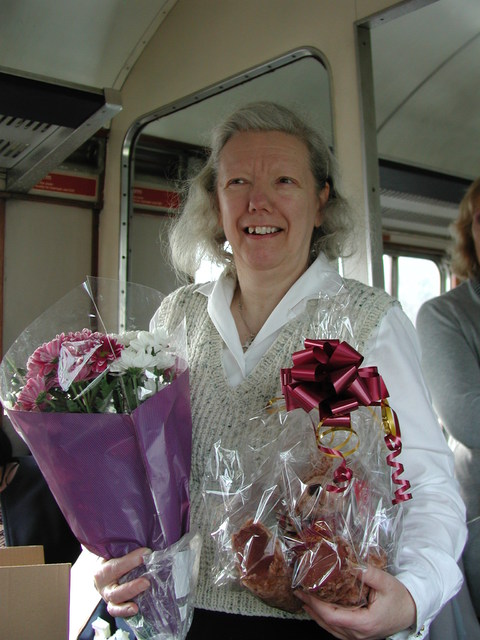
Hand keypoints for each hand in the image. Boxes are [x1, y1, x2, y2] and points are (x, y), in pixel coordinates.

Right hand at [93, 548, 150, 617]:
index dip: (130, 561)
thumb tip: (147, 548)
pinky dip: (125, 612)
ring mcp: (108, 599)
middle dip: (131, 587)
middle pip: (114, 591)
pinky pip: (118, 613)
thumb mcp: (117, 552)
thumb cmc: (115, 557)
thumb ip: (128, 550)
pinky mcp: (114, 607)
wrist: (107, 569)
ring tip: (137, 604)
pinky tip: (135, 610)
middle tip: (146, 582)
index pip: (115, 567)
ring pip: (114, 605)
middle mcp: (103, 587)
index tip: (146, 553)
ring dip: (127, 605)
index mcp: (102, 570)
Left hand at [294, 566, 416, 639]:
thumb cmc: (399, 598)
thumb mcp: (386, 582)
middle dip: (311, 607)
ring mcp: (359, 637)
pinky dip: (325, 620)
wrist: (411, 612)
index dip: (316, 605)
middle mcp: (359, 634)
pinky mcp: (359, 635)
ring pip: (331, 629)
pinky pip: (337, 630)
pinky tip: (318, 611)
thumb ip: (368, 572)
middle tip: (298, 592)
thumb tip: (349, 563)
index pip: (333, 616)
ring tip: (304, 600)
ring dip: (315, 615)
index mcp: (364, 622)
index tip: (305, 592)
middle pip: (328, 623)